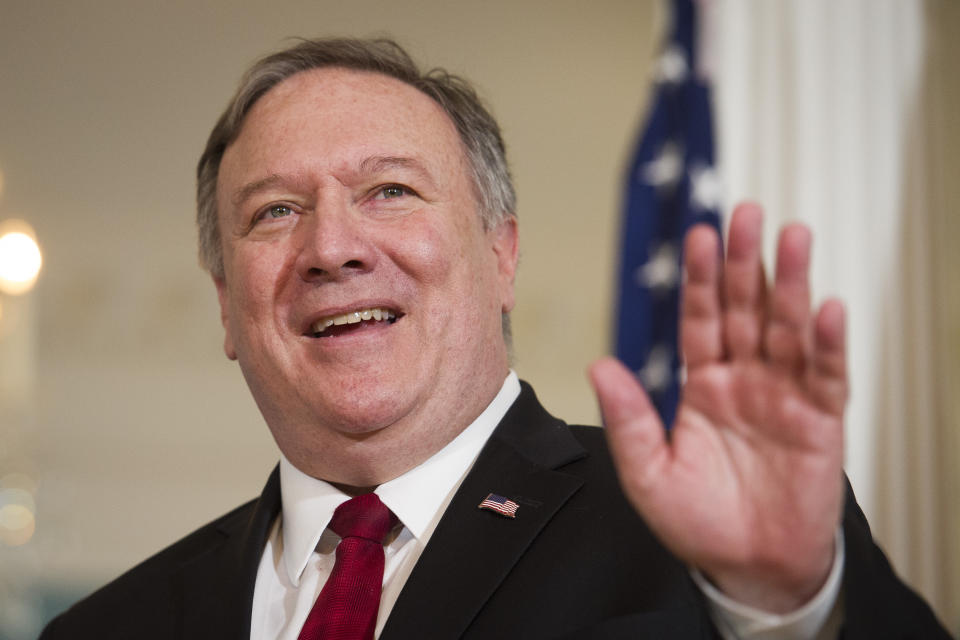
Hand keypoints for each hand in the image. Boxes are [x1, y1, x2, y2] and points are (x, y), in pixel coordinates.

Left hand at [589, 202, 847, 612]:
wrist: (749, 567)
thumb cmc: (699, 521)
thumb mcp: (649, 473)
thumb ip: (628, 419)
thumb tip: (598, 365)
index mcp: (702, 384)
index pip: (700, 319)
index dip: (700, 279)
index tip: (698, 234)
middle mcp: (745, 379)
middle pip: (746, 309)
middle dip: (745, 263)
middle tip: (746, 213)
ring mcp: (785, 395)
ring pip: (789, 329)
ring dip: (791, 284)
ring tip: (792, 237)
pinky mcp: (821, 421)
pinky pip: (828, 376)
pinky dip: (829, 344)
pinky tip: (828, 310)